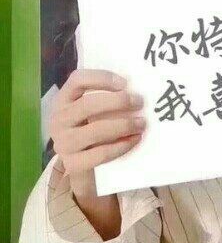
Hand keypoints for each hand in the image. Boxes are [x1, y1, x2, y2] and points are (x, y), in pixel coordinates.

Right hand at [49, 69, 145, 197]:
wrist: (79, 162)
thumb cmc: (89, 127)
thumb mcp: (90, 109)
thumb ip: (105, 96)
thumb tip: (136, 88)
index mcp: (62, 100)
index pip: (77, 80)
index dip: (102, 78)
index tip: (125, 83)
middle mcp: (58, 120)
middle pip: (87, 105)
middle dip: (117, 102)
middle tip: (139, 102)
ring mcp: (63, 143)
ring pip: (95, 131)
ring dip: (123, 125)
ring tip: (141, 123)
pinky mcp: (73, 164)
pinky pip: (101, 153)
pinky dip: (122, 146)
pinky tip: (135, 139)